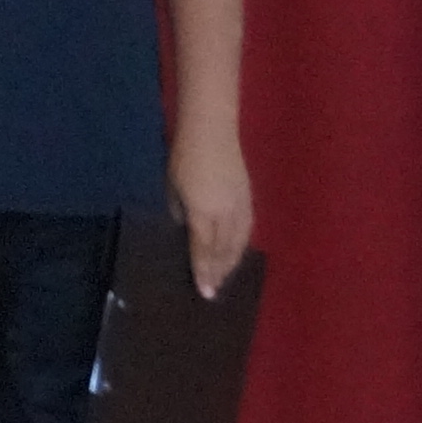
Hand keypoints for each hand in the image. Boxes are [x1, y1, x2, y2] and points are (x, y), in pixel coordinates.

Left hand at [173, 130, 255, 299]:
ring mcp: (240, 205)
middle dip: (219, 272)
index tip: (205, 292)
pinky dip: (241, 244)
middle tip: (214, 292)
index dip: (204, 271)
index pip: (204, 249)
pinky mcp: (247, 197)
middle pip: (224, 249)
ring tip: (226, 277)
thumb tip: (186, 228)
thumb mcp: (174, 188)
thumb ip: (181, 212)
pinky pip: (246, 229)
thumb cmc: (184, 157)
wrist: (212, 130)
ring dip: (232, 261)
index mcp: (203, 212)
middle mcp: (225, 213)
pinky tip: (238, 251)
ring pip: (239, 241)